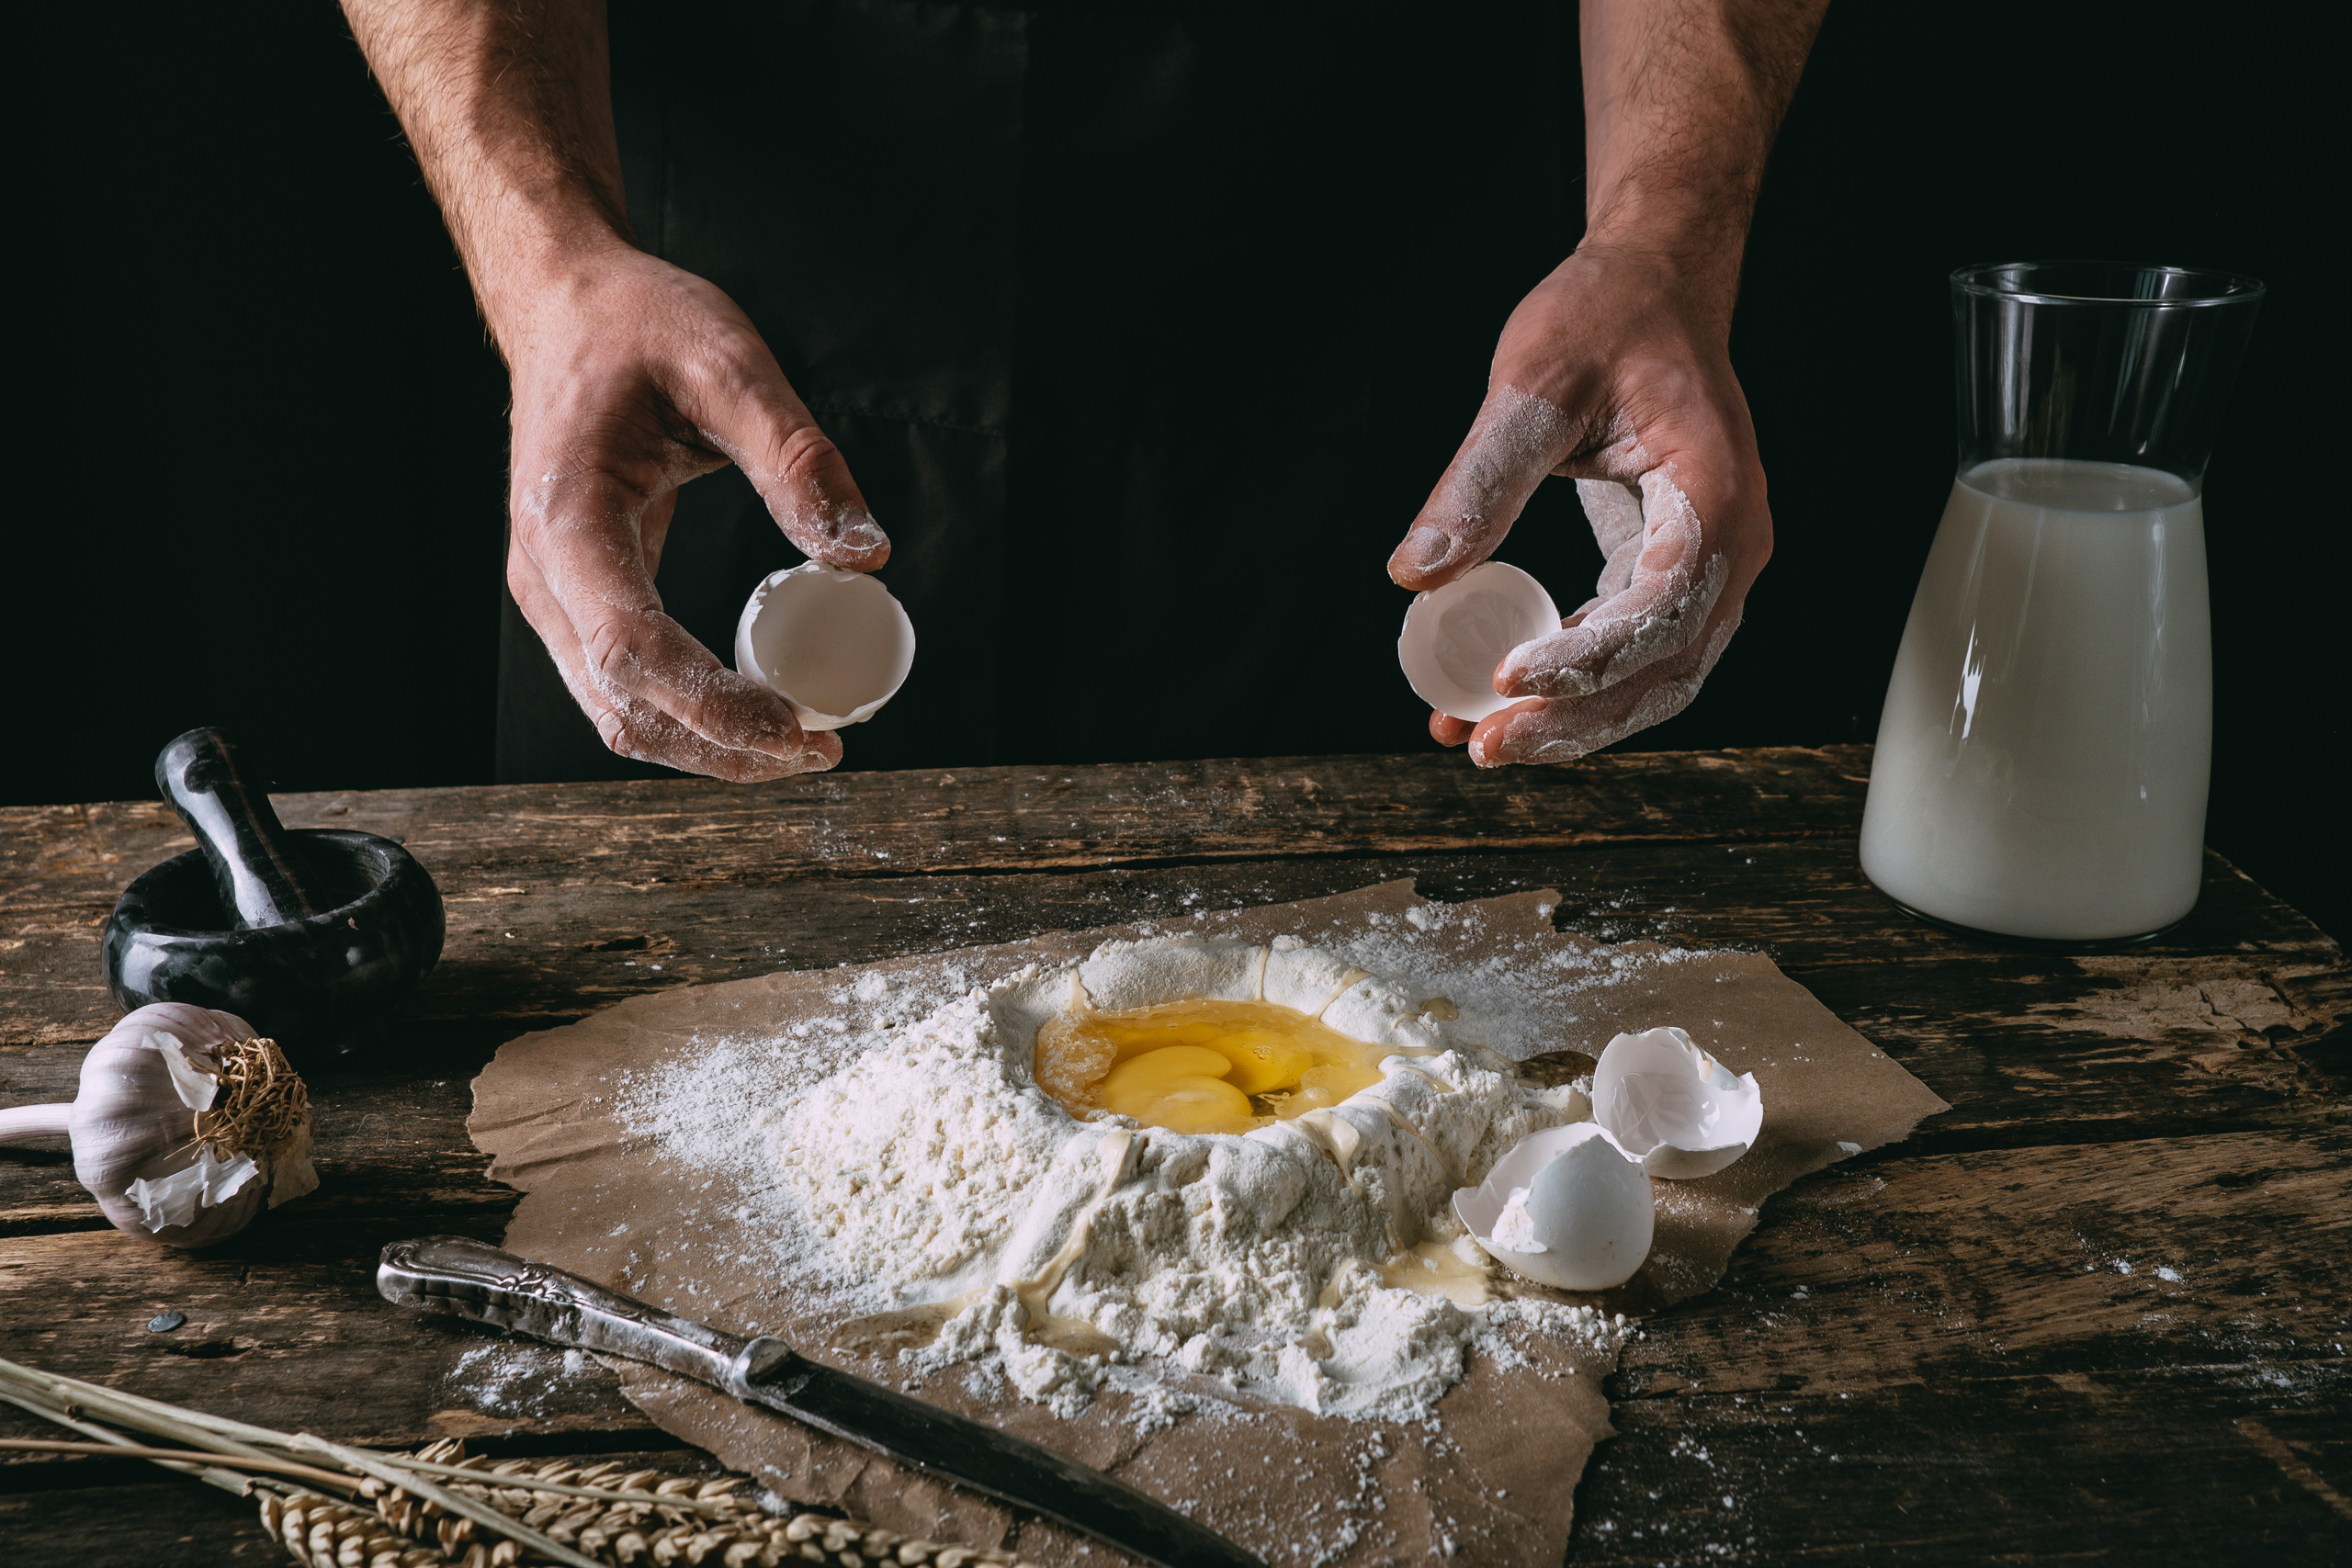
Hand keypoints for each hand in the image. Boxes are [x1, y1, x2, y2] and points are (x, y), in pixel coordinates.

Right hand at [499, 243, 890, 780]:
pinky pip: (629, 684)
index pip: (633, 651)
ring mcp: (555, 594)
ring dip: (708, 746)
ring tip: (801, 744)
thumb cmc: (638, 324)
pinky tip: (761, 709)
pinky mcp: (580, 598)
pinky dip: (693, 715)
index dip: (717, 708)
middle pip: (624, 707)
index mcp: (567, 517)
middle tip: (821, 749)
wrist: (566, 306)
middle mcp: (545, 573)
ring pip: (620, 713)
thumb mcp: (729, 365)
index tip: (800, 729)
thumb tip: (865, 556)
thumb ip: (799, 459)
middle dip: (724, 747)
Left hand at [1386, 241, 1770, 766]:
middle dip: (1575, 719)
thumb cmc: (1607, 317)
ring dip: (1572, 719)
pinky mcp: (1671, 573)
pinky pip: (1630, 649)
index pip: (1661, 608)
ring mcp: (1708, 567)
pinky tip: (1494, 695)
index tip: (1506, 678)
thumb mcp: (1534, 382)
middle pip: (1666, 669)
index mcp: (1716, 496)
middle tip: (1484, 744)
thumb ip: (1480, 480)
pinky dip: (1570, 683)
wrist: (1653, 288)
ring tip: (1479, 738)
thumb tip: (1416, 575)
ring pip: (1654, 677)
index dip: (1588, 659)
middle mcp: (1731, 545)